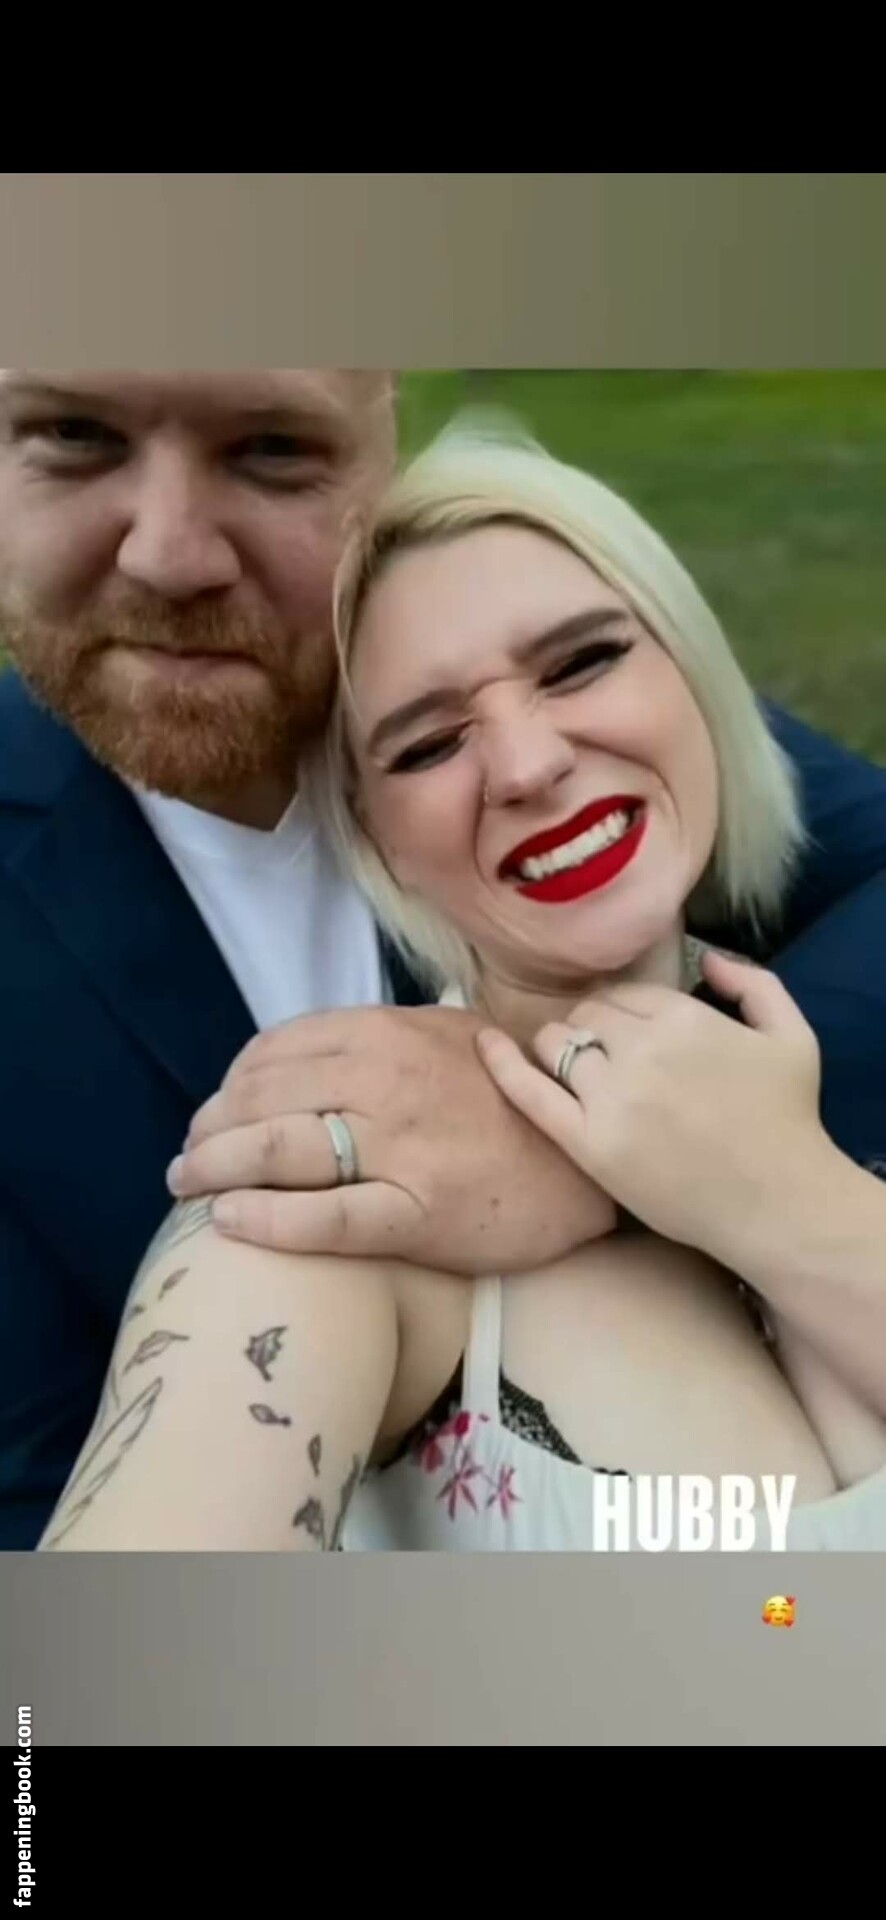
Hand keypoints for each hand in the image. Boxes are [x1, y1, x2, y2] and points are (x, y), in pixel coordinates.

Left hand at [171, 1005, 615, 1270]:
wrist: (595, 1158)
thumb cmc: (520, 1099)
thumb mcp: (452, 1038)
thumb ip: (383, 1038)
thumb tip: (308, 1053)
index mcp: (390, 1033)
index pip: (281, 1050)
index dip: (234, 1081)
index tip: (218, 1107)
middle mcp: (385, 1082)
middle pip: (265, 1100)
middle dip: (211, 1128)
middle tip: (189, 1155)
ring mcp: (399, 1148)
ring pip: (278, 1151)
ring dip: (215, 1167)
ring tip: (187, 1185)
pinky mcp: (417, 1212)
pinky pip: (324, 1218)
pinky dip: (266, 1218)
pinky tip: (228, 1221)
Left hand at [476, 951, 828, 1264]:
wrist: (778, 1203)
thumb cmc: (788, 1121)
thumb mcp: (792, 1034)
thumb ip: (753, 983)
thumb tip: (707, 958)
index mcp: (684, 1017)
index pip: (625, 996)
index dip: (623, 1014)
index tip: (629, 1037)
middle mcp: (642, 1049)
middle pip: (586, 1016)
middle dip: (590, 1029)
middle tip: (606, 1062)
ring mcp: (612, 1098)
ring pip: (556, 1045)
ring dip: (559, 1050)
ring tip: (576, 1073)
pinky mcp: (589, 1144)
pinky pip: (530, 1092)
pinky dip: (502, 1064)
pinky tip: (484, 1044)